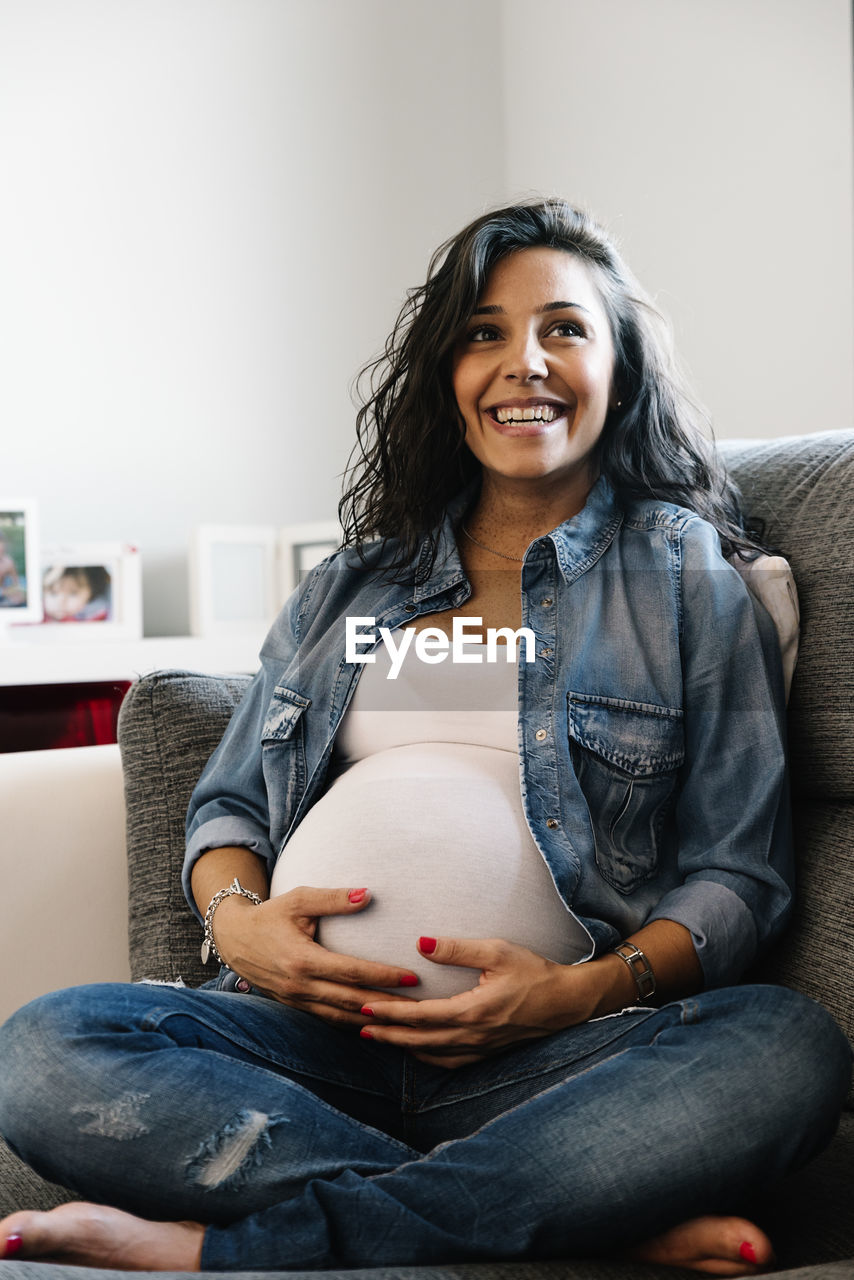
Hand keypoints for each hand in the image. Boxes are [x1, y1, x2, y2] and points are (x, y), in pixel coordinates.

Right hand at [213, 886, 418, 1026]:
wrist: (234, 939)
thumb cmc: (271, 915)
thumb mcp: (299, 899)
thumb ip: (333, 899)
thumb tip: (368, 895)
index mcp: (302, 959)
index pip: (351, 972)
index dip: (382, 976)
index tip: (411, 977)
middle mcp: (299, 986)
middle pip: (351, 1001)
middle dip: (388, 1005)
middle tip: (421, 1007)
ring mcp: (296, 1000)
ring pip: (341, 1017)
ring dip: (374, 1021)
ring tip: (404, 1021)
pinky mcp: (294, 1007)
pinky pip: (328, 1020)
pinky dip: (352, 1025)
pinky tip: (375, 1026)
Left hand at [359, 936, 600, 1067]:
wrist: (567, 1002)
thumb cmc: (533, 971)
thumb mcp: (497, 951)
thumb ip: (458, 949)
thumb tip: (421, 943)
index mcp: (473, 1011)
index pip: (421, 1015)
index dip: (391, 1012)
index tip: (366, 1006)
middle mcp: (474, 1035)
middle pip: (420, 1041)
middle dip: (388, 1034)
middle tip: (359, 1026)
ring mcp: (481, 1048)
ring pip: (432, 1055)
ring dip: (403, 1047)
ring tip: (379, 1037)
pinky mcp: (487, 1052)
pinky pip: (449, 1062)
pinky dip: (427, 1057)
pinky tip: (415, 1050)